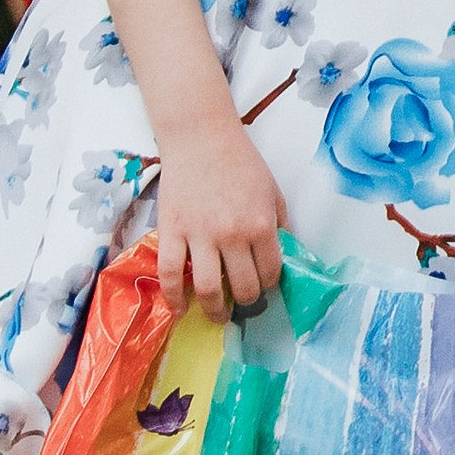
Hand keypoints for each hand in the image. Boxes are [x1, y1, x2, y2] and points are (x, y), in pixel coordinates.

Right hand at [154, 108, 286, 318]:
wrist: (201, 137)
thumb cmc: (239, 161)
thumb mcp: (271, 190)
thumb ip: (279, 223)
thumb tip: (284, 252)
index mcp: (261, 225)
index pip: (271, 272)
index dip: (269, 284)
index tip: (264, 287)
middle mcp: (232, 235)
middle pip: (243, 287)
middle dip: (246, 302)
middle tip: (243, 304)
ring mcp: (199, 235)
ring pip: (207, 288)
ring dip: (215, 310)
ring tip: (217, 316)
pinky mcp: (171, 232)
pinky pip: (170, 273)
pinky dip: (173, 297)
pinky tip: (179, 308)